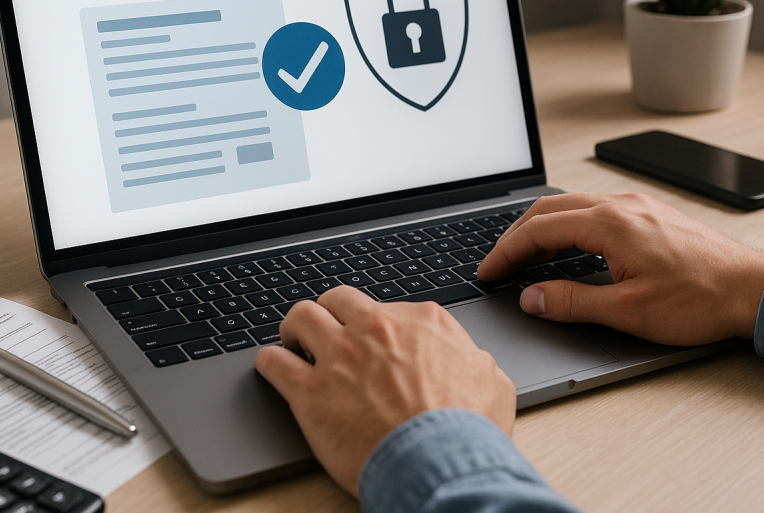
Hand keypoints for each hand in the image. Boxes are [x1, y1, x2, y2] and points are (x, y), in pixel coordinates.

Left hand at [253, 286, 515, 496]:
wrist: (440, 464)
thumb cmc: (468, 431)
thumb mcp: (493, 383)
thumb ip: (474, 362)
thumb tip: (472, 362)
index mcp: (422, 322)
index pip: (388, 307)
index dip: (378, 327)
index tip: (373, 342)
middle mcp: (377, 329)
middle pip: (339, 299)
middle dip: (332, 313)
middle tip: (329, 333)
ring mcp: (340, 356)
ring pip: (301, 316)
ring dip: (296, 328)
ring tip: (295, 343)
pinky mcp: (310, 391)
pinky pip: (273, 361)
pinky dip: (270, 363)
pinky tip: (273, 369)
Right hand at [477, 193, 763, 345]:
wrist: (752, 289)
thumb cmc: (700, 299)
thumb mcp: (628, 310)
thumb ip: (571, 301)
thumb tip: (531, 298)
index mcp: (610, 223)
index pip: (539, 230)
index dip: (507, 252)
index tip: (489, 271)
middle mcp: (621, 205)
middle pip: (549, 209)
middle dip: (515, 235)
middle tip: (497, 264)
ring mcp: (636, 206)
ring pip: (571, 206)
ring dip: (541, 228)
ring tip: (523, 255)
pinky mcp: (648, 214)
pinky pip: (593, 209)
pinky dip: (566, 225)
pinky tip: (565, 246)